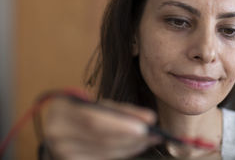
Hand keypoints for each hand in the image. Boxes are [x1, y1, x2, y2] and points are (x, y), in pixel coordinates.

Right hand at [43, 98, 159, 158]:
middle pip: (102, 140)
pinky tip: (136, 146)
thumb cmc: (82, 111)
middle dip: (132, 138)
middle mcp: (58, 134)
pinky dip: (123, 153)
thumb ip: (122, 110)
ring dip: (132, 147)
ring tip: (150, 139)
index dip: (120, 125)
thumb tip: (150, 119)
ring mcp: (62, 153)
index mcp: (62, 110)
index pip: (94, 120)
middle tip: (154, 134)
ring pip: (105, 153)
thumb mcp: (96, 104)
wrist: (58, 125)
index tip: (144, 127)